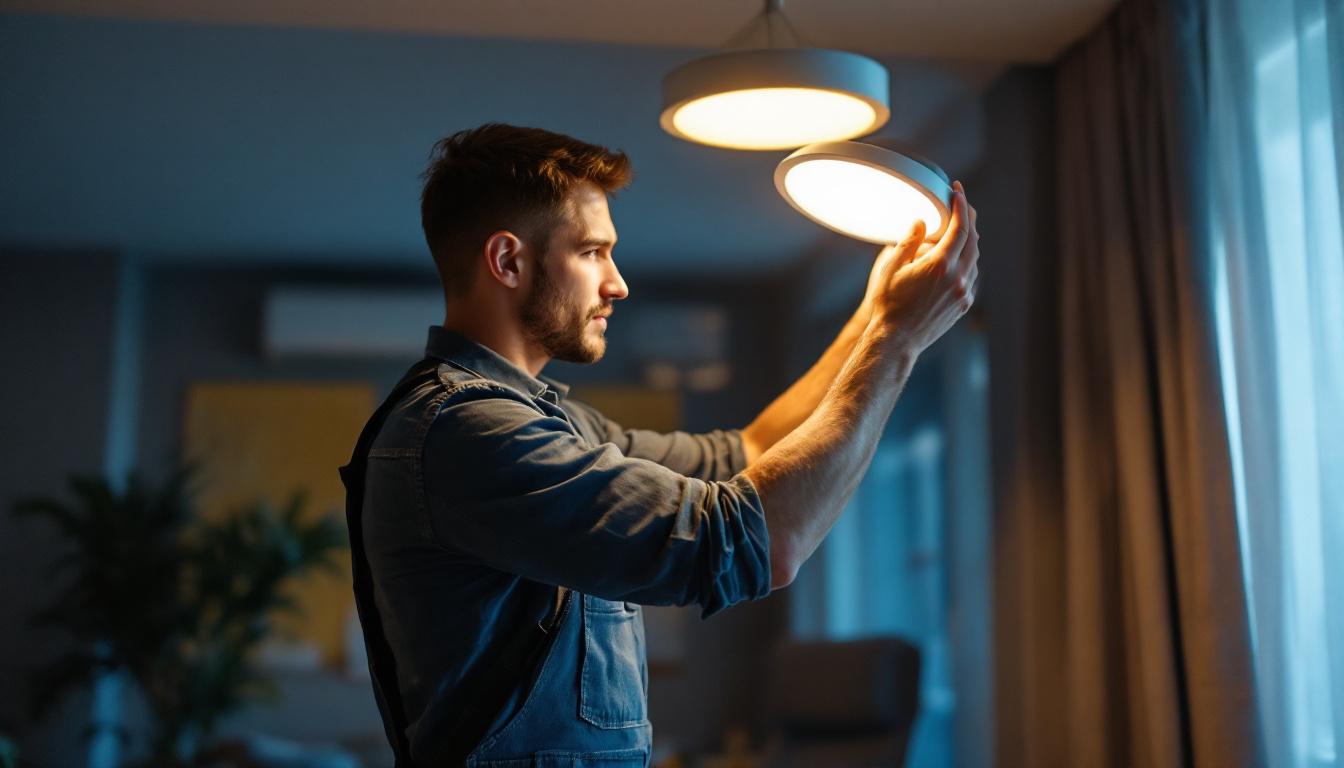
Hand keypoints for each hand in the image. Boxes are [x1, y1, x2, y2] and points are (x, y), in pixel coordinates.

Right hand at [868, 180, 979, 357]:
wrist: (896, 340)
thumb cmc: (888, 304)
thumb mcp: (890, 268)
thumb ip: (908, 242)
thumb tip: (921, 223)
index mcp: (940, 266)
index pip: (960, 227)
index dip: (961, 205)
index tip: (958, 190)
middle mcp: (957, 279)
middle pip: (973, 240)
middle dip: (969, 218)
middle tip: (961, 204)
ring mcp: (963, 293)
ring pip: (975, 258)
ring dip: (969, 240)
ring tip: (958, 229)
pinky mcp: (963, 305)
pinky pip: (972, 276)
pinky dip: (968, 261)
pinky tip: (958, 257)